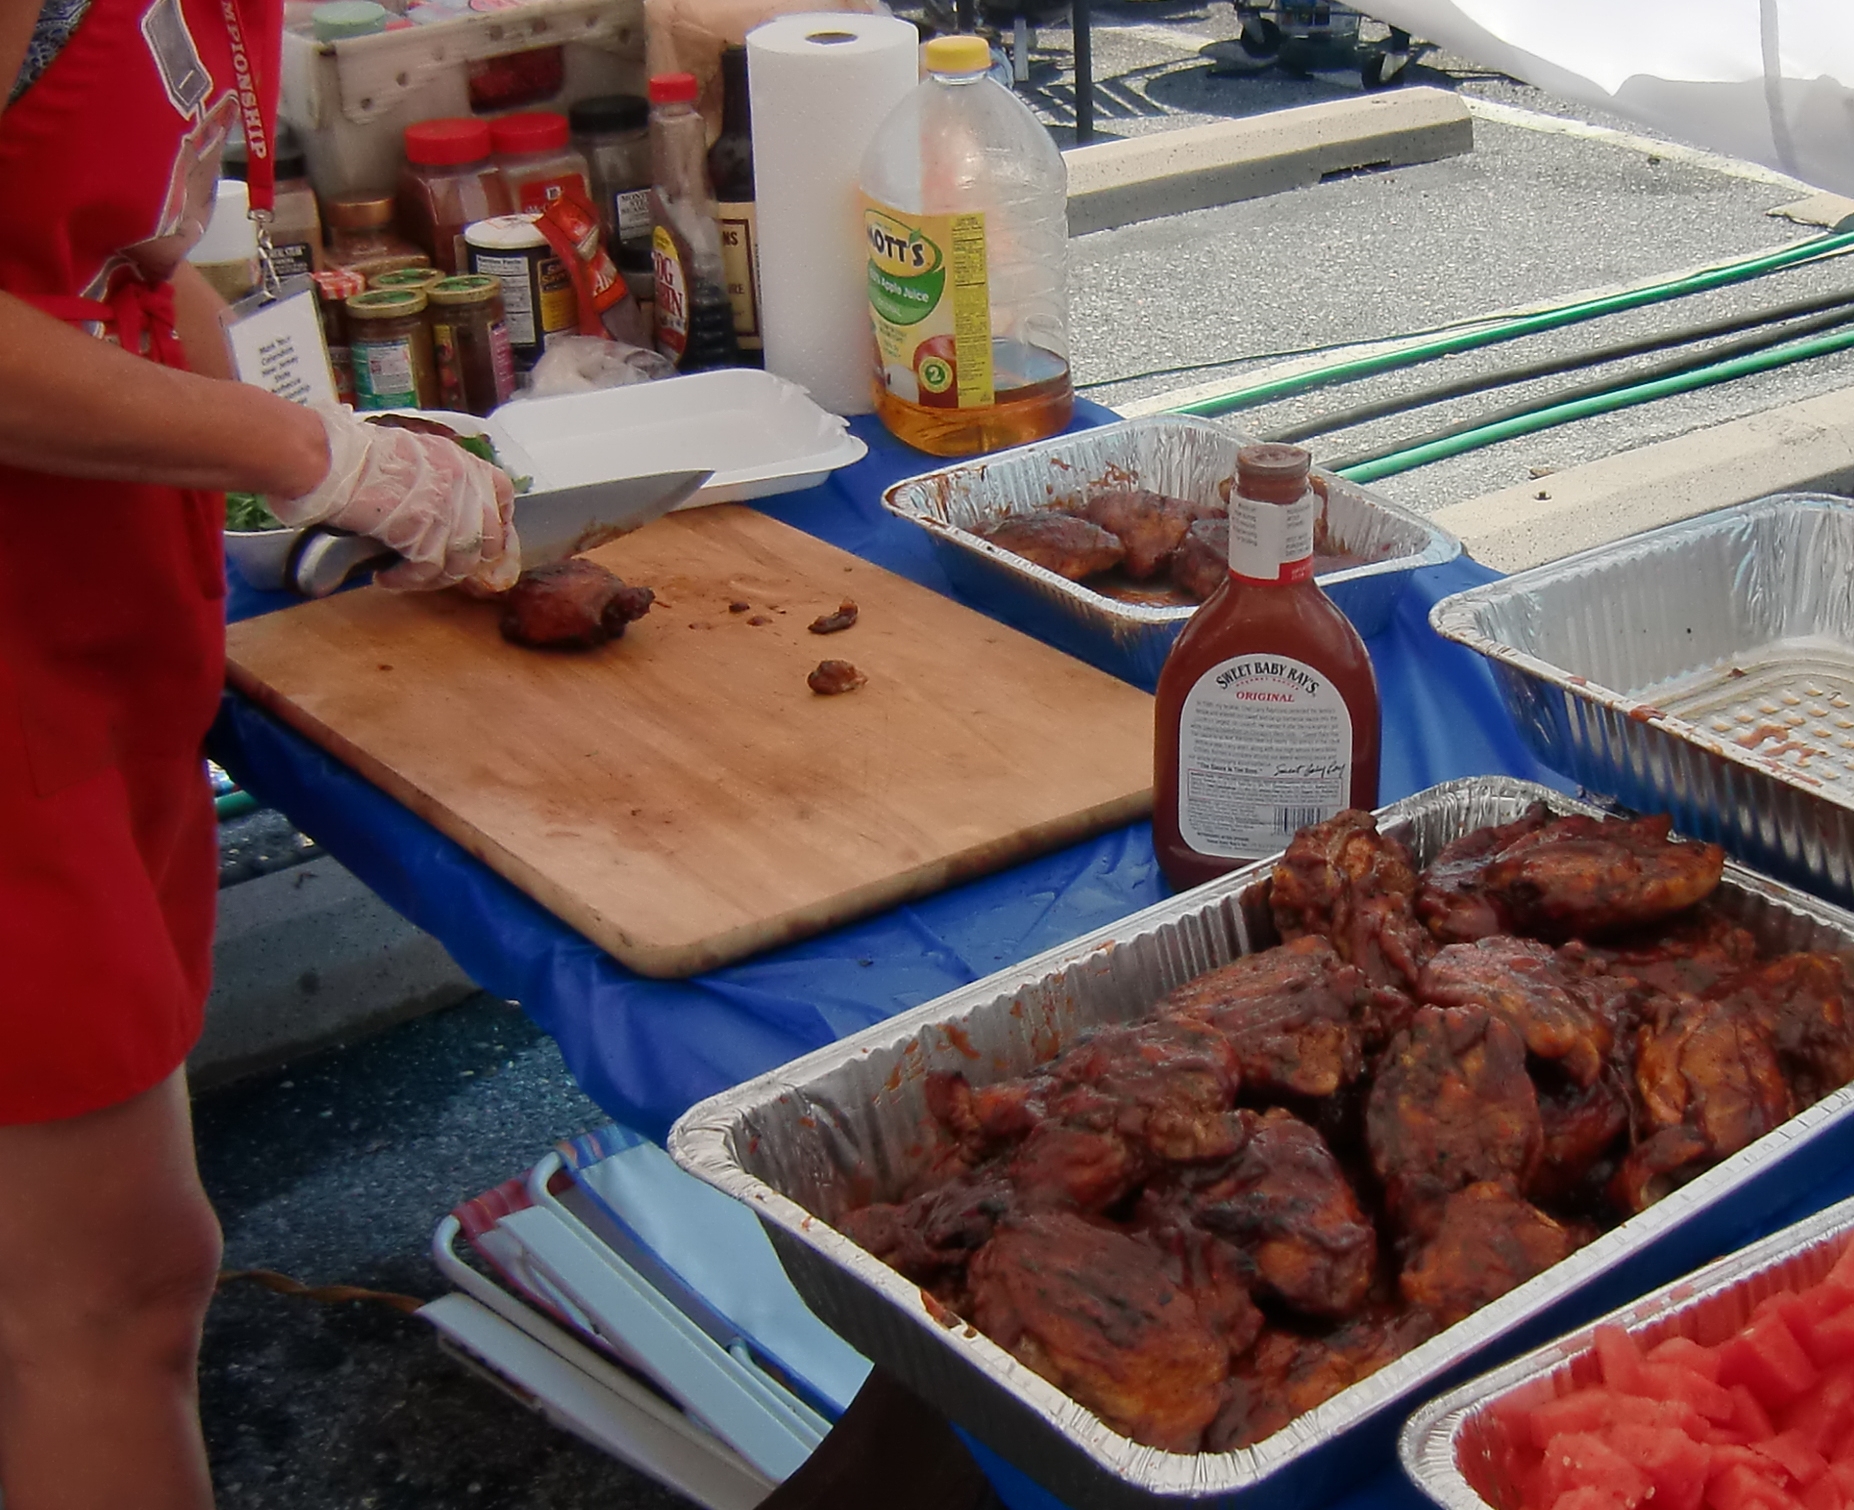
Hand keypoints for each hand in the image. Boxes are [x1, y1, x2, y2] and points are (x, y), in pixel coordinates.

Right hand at [268, 408, 520, 591]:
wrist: (326, 459)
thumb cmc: (352, 456)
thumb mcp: (410, 455)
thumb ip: (437, 481)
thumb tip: (448, 516)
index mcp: (460, 460)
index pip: (501, 495)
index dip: (497, 525)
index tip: (482, 544)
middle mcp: (461, 482)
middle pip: (487, 538)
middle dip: (465, 562)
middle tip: (438, 570)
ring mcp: (445, 507)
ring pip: (461, 562)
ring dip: (433, 578)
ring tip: (405, 577)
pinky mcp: (422, 531)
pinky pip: (428, 570)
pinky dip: (408, 581)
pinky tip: (387, 577)